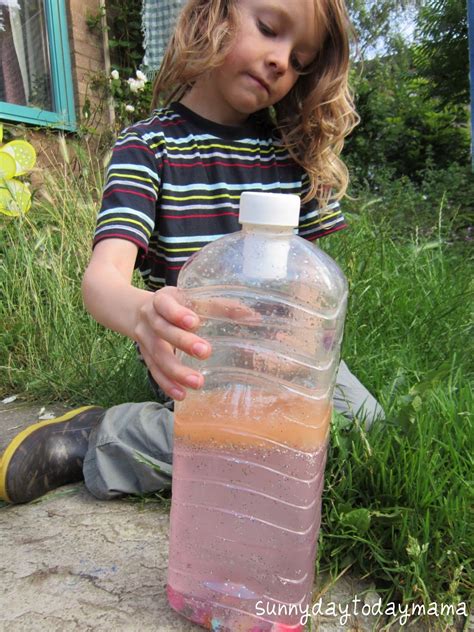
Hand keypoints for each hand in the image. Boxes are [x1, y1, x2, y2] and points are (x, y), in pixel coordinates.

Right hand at [133, 286, 211, 400]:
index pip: (165, 305)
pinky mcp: (146, 357)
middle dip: (183, 342)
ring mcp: (145, 339)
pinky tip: (181, 394)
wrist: (137, 312)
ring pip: (157, 355)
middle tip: (204, 352)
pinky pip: (155, 372)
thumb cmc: (176, 305)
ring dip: (176, 371)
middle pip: (162, 331)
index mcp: (161, 300)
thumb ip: (220, 306)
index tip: (194, 322)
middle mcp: (149, 319)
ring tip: (197, 382)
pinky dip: (167, 384)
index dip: (177, 313)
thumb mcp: (192, 299)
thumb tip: (253, 317)